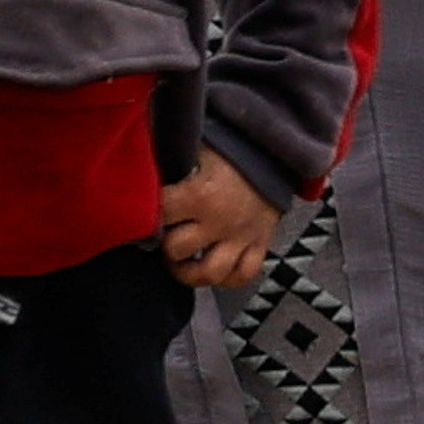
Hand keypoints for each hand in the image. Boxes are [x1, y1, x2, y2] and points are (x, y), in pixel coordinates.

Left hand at [161, 149, 280, 291]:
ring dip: (188, 273)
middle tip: (163, 236)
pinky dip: (227, 278)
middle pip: (177, 248)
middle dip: (165, 243)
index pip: (160, 213)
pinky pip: (243, 274)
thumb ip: (174, 160)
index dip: (147, 212)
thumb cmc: (234, 146)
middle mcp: (219, 222)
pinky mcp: (261, 244)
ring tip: (180, 263)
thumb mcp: (199, 146)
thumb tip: (147, 167)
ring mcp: (241, 238)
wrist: (278, 149)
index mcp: (200, 195)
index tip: (145, 211)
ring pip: (209, 273)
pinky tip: (213, 270)